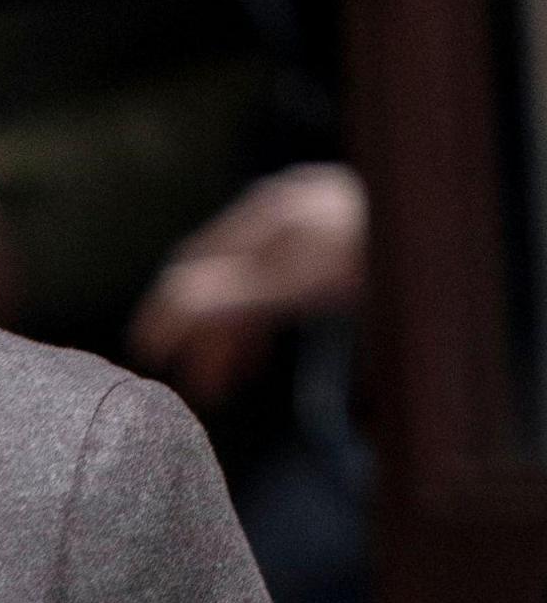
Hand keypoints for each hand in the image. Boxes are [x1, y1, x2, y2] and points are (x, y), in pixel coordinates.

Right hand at [130, 163, 365, 408]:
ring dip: (233, 335)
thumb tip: (171, 304)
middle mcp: (282, 217)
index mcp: (266, 218)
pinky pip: (281, 289)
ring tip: (226, 380)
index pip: (195, 267)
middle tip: (196, 385)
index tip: (147, 351)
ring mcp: (311, 230)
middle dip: (203, 335)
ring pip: (253, 288)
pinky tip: (265, 351)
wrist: (456, 234)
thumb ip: (236, 296)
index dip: (167, 311)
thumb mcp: (303, 280)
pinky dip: (262, 322)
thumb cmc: (386, 253)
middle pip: (222, 279)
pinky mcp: (337, 248)